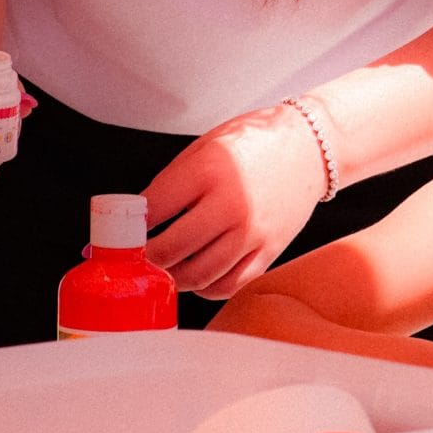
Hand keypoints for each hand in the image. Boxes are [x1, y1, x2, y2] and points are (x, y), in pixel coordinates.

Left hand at [144, 103, 329, 302]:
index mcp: (210, 171)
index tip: (122, 232)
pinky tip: (196, 277)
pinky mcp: (270, 251)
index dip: (132, 224)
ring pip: (199, 274)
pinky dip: (206, 287)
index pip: (155, 208)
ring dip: (173, 277)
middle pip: (173, 248)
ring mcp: (253, 233)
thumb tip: (138, 219)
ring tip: (164, 269)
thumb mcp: (205, 148)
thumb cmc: (254, 145)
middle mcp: (232, 205)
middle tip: (137, 257)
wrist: (310, 150)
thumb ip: (172, 183)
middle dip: (147, 257)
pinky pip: (230, 283)